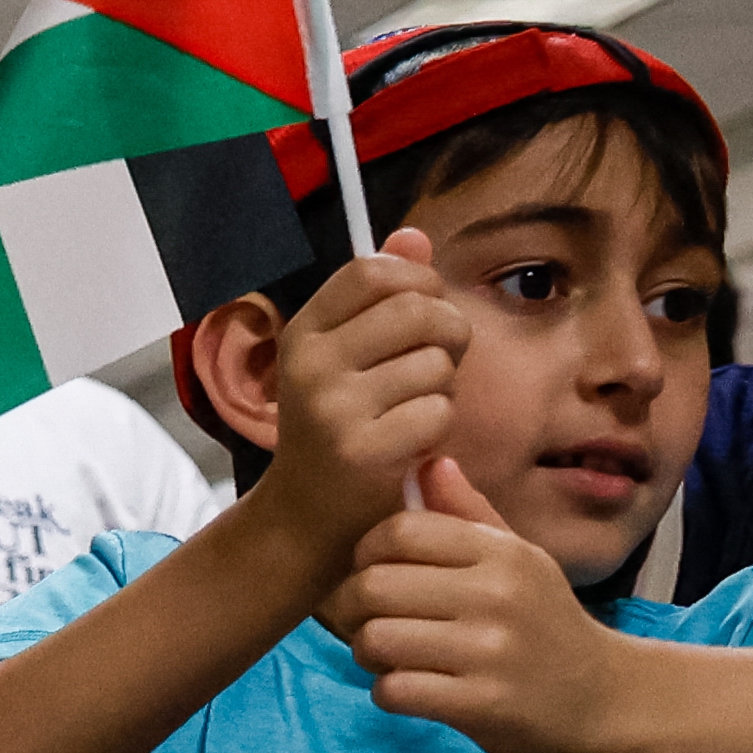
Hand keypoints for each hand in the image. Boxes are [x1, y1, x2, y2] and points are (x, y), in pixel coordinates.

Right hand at [260, 228, 466, 556]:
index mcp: (303, 332)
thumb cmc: (338, 427)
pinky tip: (414, 443)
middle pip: (417, 310)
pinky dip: (439, 428)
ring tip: (415, 411)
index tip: (423, 313)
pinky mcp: (362, 451)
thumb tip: (413, 236)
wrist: (307, 516)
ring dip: (443, 388)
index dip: (417, 282)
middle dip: (449, 333)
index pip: (374, 271)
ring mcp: (332, 408)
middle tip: (439, 364)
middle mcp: (309, 364)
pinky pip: (438, 410)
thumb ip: (378, 297)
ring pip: (435, 363)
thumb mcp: (345, 356)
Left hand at [332, 459, 642, 752]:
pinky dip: (389, 692)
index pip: (400, 531)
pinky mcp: (482, 703)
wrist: (605, 699)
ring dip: (368, 654)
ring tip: (391, 658)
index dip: (367, 554)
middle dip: (352, 609)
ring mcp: (490, 651)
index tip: (374, 574)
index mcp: (502, 552)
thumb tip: (427, 462)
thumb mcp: (519, 561)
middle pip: (373, 586)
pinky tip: (413, 689)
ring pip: (375, 639)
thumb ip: (468, 515)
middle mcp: (497, 594)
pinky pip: (393, 689)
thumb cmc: (546, 624)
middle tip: (371, 623)